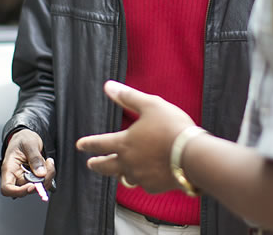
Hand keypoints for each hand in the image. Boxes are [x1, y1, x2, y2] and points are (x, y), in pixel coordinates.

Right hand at [0, 128, 55, 197]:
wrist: (27, 136)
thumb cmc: (23, 139)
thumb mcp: (29, 143)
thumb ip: (35, 158)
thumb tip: (41, 173)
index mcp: (9, 168)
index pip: (7, 188)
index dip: (19, 191)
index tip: (32, 185)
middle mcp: (16, 176)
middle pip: (25, 189)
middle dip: (40, 181)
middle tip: (48, 166)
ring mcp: (25, 177)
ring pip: (35, 187)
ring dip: (46, 178)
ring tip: (48, 162)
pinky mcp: (33, 176)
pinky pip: (41, 182)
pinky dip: (48, 175)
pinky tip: (48, 165)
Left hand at [76, 80, 194, 192]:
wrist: (192, 155)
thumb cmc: (171, 126)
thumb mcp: (150, 104)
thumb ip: (128, 97)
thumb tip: (108, 86)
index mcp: (124, 143)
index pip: (100, 144)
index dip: (88, 143)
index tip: (80, 145)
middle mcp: (128, 163)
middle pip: (106, 167)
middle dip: (97, 164)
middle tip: (91, 164)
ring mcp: (141, 177)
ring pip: (124, 177)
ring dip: (118, 173)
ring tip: (118, 172)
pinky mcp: (154, 187)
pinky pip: (143, 183)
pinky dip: (142, 178)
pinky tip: (146, 175)